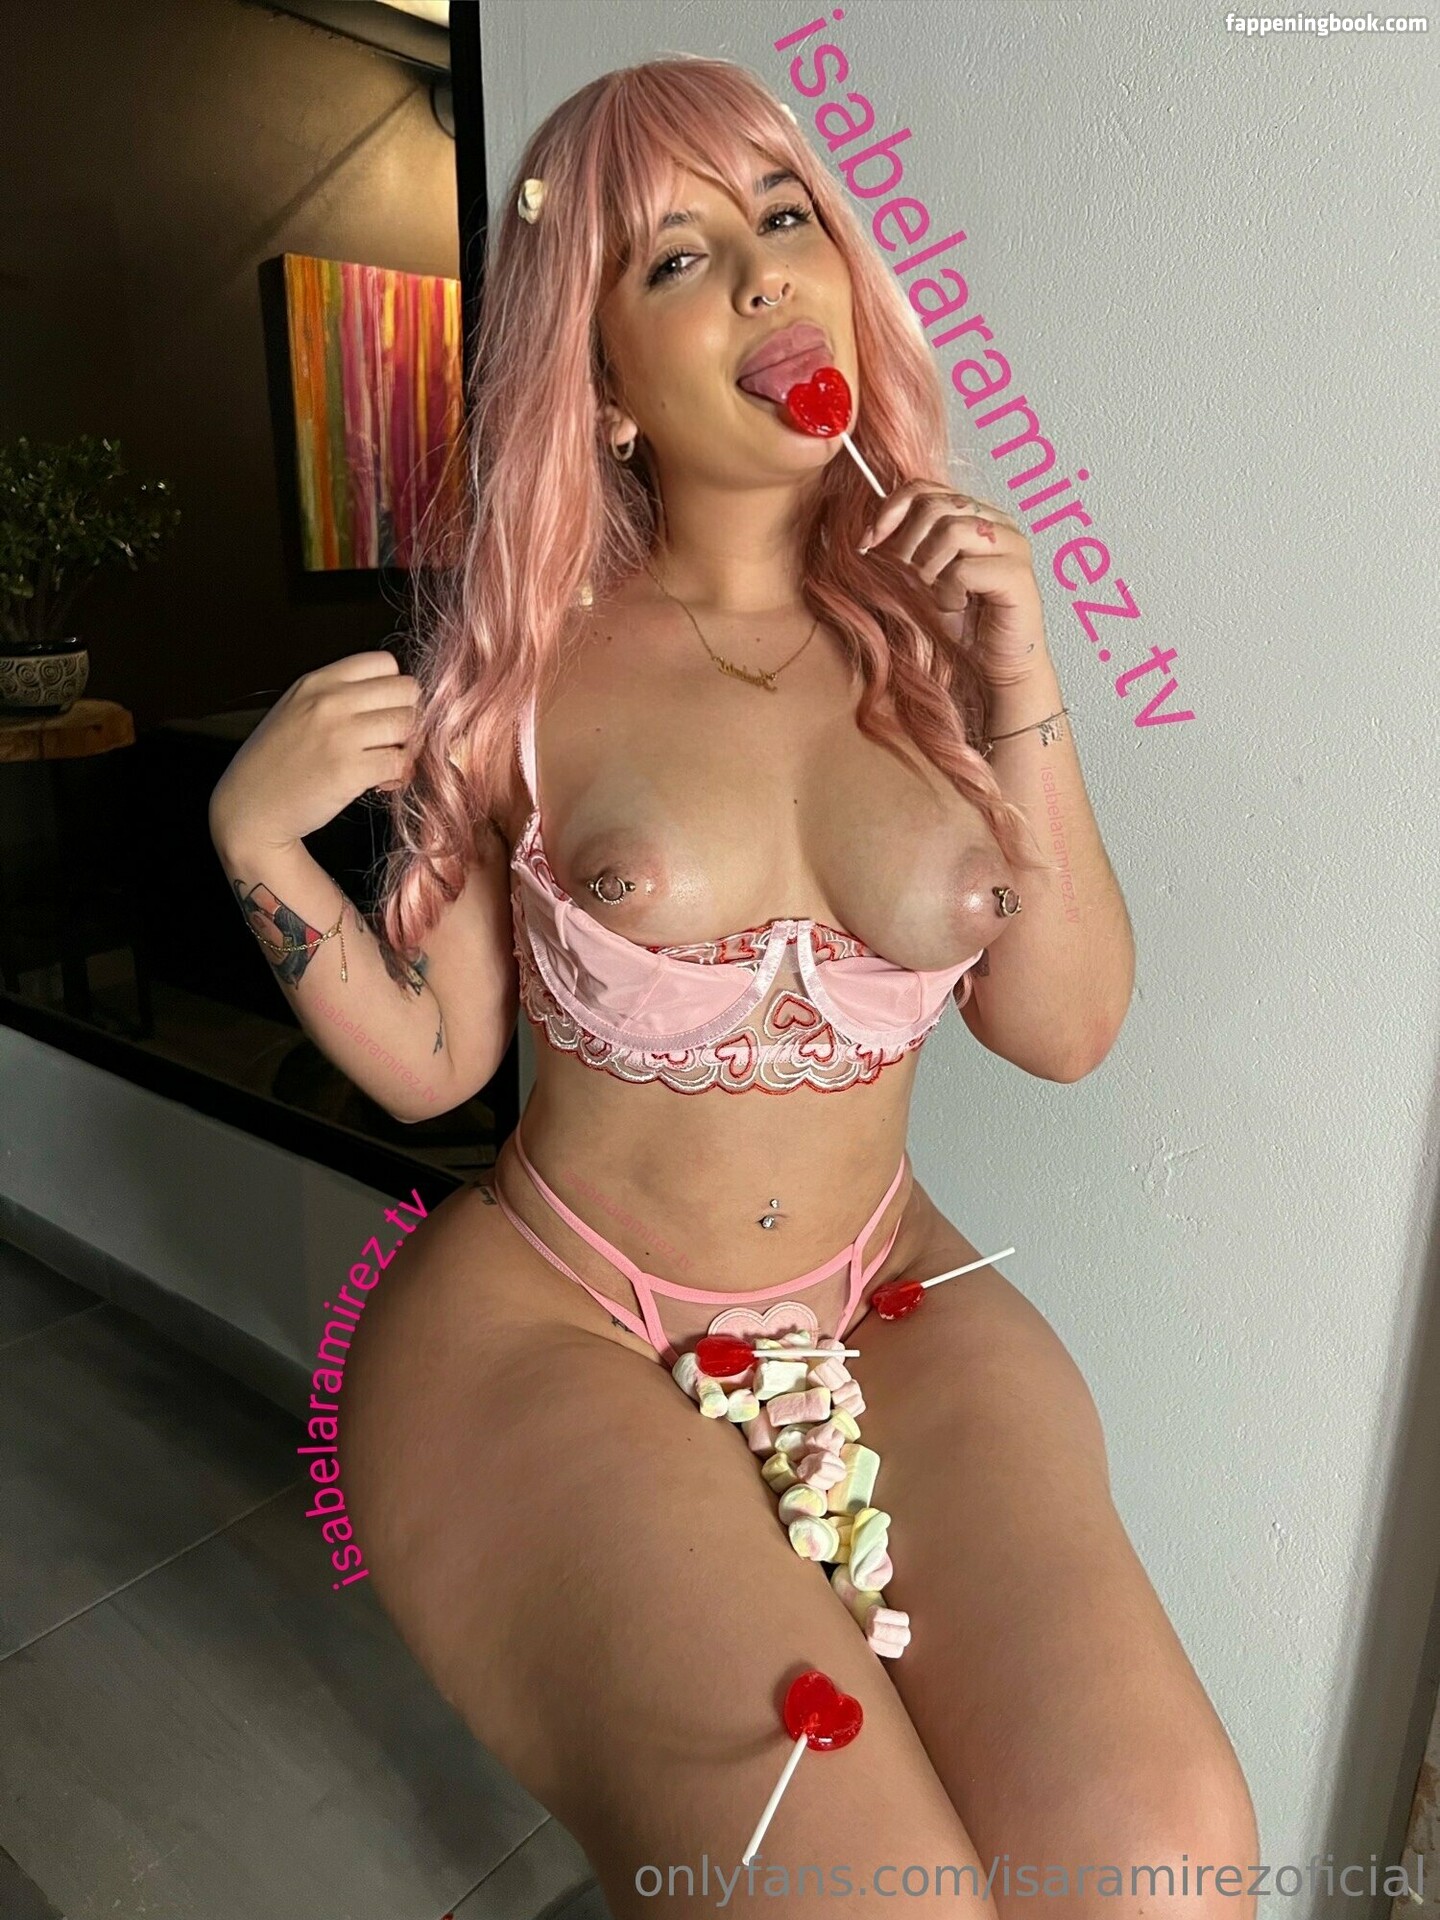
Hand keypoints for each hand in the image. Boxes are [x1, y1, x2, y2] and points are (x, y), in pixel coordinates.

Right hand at [207, 651, 418, 851]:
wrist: (248, 807)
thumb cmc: (276, 761)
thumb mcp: (298, 709)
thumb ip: (340, 696)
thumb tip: (394, 701)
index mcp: (319, 681)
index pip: (385, 663)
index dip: (394, 690)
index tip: (386, 712)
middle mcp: (330, 701)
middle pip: (406, 691)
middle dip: (409, 717)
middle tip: (395, 741)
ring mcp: (340, 734)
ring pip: (410, 725)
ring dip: (409, 747)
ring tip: (389, 763)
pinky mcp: (349, 770)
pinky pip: (401, 763)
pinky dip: (401, 775)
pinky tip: (383, 782)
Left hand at [859, 481, 1049, 689]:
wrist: (994, 670)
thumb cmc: (960, 629)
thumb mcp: (920, 582)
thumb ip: (903, 551)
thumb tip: (865, 534)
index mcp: (975, 515)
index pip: (926, 488)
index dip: (890, 510)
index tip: (866, 543)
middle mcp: (997, 522)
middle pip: (935, 504)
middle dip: (905, 543)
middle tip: (902, 578)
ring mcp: (1013, 545)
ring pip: (951, 530)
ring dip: (928, 569)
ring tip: (934, 596)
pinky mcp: (1018, 575)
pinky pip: (964, 569)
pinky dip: (949, 593)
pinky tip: (955, 608)